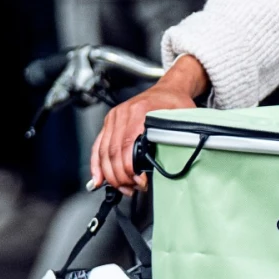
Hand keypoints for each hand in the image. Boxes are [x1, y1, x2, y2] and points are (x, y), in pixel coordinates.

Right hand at [90, 55, 210, 194]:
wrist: (167, 89)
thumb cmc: (174, 102)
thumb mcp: (182, 117)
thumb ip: (178, 134)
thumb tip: (175, 157)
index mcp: (139, 111)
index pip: (127, 144)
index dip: (130, 167)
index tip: (139, 181)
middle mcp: (122, 114)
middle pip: (113, 151)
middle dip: (120, 176)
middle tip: (131, 189)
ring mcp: (114, 118)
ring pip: (103, 152)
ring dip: (110, 174)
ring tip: (122, 188)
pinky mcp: (110, 123)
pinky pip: (98, 146)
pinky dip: (96, 164)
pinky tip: (98, 179)